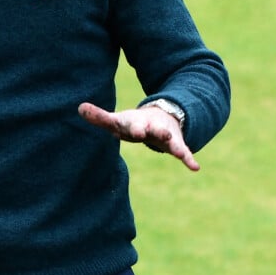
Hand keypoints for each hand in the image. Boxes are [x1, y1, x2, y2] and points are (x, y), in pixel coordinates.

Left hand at [78, 101, 199, 170]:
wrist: (164, 116)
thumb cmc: (135, 123)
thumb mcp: (118, 120)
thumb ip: (100, 117)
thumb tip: (79, 107)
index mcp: (134, 122)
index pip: (127, 123)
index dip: (124, 125)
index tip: (120, 128)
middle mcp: (150, 126)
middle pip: (147, 128)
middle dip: (143, 129)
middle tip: (140, 133)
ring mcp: (165, 133)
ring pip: (167, 138)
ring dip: (169, 142)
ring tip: (175, 148)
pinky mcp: (176, 143)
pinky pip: (183, 151)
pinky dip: (189, 158)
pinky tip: (195, 167)